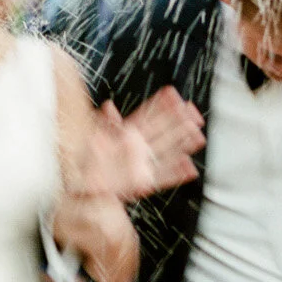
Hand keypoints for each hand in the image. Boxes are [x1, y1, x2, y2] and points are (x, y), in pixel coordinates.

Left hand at [81, 88, 202, 202]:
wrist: (83, 185)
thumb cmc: (88, 162)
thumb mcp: (92, 138)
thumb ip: (104, 124)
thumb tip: (108, 106)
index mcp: (126, 135)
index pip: (148, 116)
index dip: (161, 106)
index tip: (174, 95)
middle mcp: (138, 148)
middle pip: (163, 132)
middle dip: (179, 123)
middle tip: (194, 113)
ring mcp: (142, 164)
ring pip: (167, 152)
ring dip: (182, 145)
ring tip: (197, 136)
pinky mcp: (143, 182)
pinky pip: (163, 177)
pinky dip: (176, 174)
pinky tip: (189, 168)